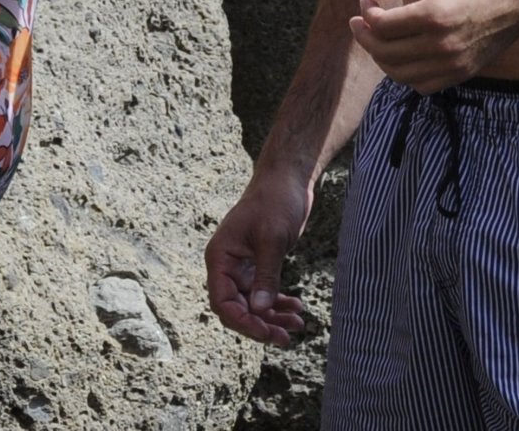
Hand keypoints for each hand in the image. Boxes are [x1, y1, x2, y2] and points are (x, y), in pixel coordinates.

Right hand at [206, 165, 312, 345]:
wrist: (286, 180)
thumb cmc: (275, 201)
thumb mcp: (272, 238)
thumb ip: (266, 275)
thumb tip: (260, 309)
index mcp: (220, 257)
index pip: (222, 302)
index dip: (243, 321)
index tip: (267, 331)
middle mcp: (226, 265)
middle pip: (237, 308)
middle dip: (261, 324)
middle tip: (286, 337)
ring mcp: (241, 267)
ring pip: (252, 304)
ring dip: (273, 317)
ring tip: (298, 325)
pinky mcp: (257, 265)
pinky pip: (263, 294)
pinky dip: (278, 303)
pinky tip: (297, 307)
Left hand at [349, 0, 518, 92]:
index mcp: (434, 15)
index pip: (383, 26)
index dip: (367, 14)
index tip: (366, 1)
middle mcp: (441, 45)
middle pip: (386, 52)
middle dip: (365, 36)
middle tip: (360, 21)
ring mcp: (452, 64)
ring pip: (400, 74)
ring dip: (381, 58)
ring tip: (377, 39)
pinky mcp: (461, 74)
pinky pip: (422, 85)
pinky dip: (404, 75)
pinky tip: (402, 55)